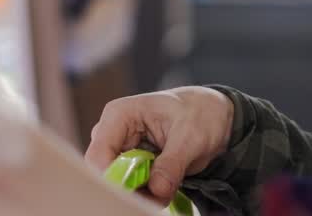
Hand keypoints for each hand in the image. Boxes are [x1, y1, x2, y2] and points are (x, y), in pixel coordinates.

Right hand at [85, 87, 233, 202]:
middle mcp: (114, 133)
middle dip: (130, 189)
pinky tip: (164, 189)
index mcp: (120, 114)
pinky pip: (131, 186)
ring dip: (141, 194)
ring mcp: (121, 150)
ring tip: (167, 190)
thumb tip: (156, 190)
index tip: (139, 194)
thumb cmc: (199, 114)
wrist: (212, 115)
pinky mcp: (131, 164)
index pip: (99, 155)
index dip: (113, 178)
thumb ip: (172, 164)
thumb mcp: (191, 136)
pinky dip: (146, 194)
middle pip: (105, 172)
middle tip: (158, 197)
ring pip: (118, 182)